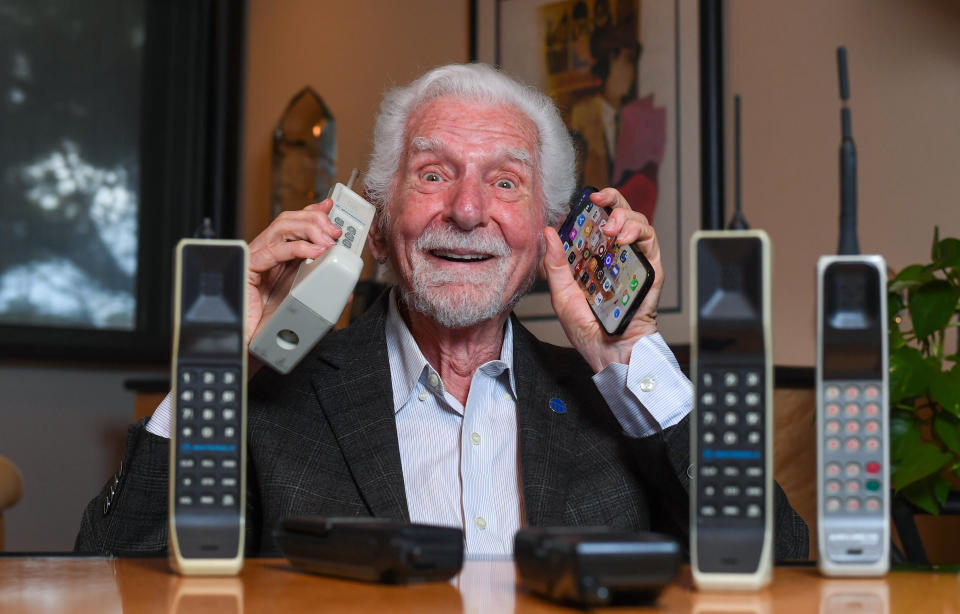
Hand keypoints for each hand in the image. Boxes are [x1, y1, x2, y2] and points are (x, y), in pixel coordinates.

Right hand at [246, 200, 341, 344]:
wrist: (252, 345)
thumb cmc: (273, 326)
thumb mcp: (306, 305)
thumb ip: (324, 296)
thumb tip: (345, 292)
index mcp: (280, 258)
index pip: (295, 225)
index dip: (312, 213)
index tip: (330, 208)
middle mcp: (267, 254)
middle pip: (289, 221)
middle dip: (316, 220)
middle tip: (335, 231)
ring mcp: (256, 259)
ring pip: (281, 228)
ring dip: (309, 229)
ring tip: (328, 241)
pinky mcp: (248, 269)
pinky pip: (272, 251)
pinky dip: (296, 248)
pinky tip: (314, 252)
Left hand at [540, 187, 663, 372]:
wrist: (610, 351)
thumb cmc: (587, 328)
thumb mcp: (562, 294)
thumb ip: (556, 264)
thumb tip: (548, 232)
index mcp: (595, 257)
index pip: (597, 220)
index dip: (593, 204)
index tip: (585, 196)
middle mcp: (616, 255)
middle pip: (620, 214)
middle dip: (612, 199)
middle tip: (599, 200)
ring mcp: (635, 260)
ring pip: (638, 222)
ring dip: (625, 216)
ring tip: (611, 228)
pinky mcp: (651, 270)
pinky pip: (651, 242)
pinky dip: (638, 233)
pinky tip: (623, 239)